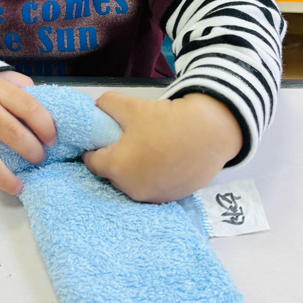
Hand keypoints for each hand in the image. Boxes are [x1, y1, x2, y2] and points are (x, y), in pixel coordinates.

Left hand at [82, 92, 241, 202]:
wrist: (211, 132)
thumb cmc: (168, 120)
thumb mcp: (131, 106)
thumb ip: (106, 105)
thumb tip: (96, 108)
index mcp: (118, 169)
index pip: (92, 162)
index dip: (93, 148)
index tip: (101, 140)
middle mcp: (132, 189)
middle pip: (113, 174)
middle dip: (115, 160)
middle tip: (128, 141)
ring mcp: (154, 196)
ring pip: (133, 183)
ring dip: (135, 170)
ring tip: (148, 150)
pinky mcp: (173, 197)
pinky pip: (154, 187)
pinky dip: (155, 177)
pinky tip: (164, 160)